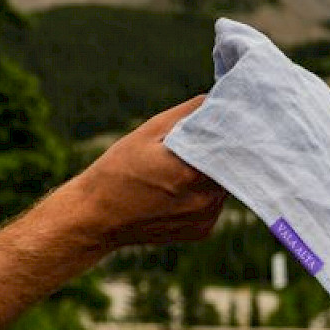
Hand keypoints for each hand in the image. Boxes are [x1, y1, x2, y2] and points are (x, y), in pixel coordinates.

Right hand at [72, 95, 226, 250]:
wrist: (98, 217)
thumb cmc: (118, 170)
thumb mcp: (148, 133)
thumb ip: (187, 114)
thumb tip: (215, 99)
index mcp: (191, 172)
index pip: (230, 145)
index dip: (229, 132)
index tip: (223, 122)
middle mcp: (205, 199)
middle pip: (231, 166)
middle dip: (220, 153)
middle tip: (200, 145)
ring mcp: (206, 218)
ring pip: (224, 185)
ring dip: (214, 174)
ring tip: (184, 169)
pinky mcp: (203, 231)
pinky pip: (215, 204)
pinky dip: (205, 194)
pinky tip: (181, 191)